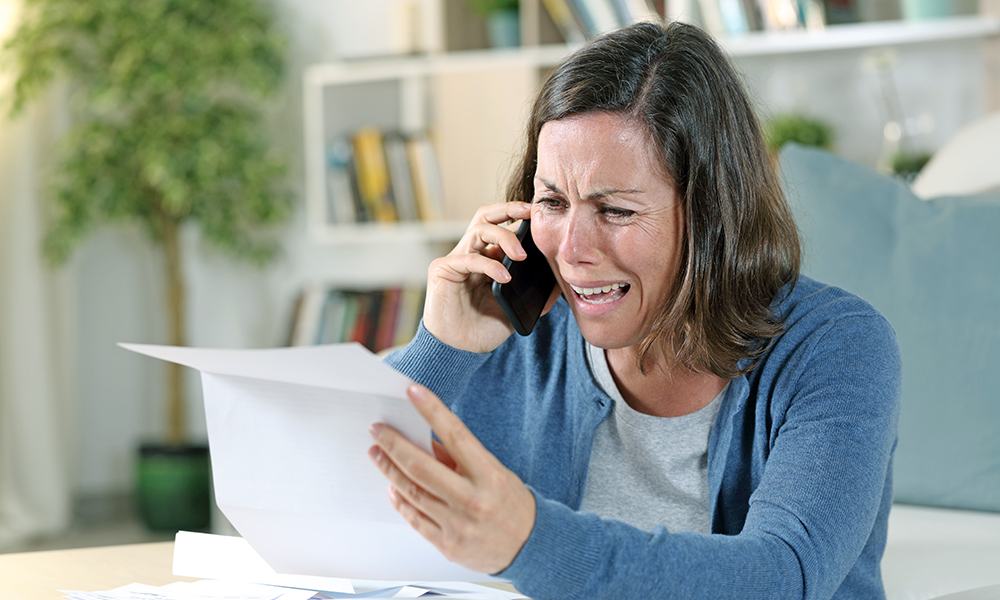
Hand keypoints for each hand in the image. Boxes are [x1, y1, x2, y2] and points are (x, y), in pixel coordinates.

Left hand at [368, 383, 535, 574]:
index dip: (432, 410)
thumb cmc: (511, 503)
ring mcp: (458, 525)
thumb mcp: (494, 472)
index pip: (456, 435)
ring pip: (412, 492)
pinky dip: (400, 500)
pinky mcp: (447, 545)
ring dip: (389, 469)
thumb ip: (459, 458)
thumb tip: (424, 439)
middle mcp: (472, 500)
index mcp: (489, 475)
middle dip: (394, 444)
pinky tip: (391, 486)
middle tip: (377, 429)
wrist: (530, 547)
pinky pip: (415, 518)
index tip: (413, 392)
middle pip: (422, 467)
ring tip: (376, 452)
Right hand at [422, 201, 531, 352]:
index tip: (542, 216)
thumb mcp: (516, 308)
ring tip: (521, 256)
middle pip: (486, 216)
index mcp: (486, 258)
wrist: (460, 351)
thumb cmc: (484, 328)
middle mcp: (471, 253)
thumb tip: (560, 283)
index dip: (519, 217)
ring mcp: (456, 259)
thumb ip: (534, 295)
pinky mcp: (443, 270)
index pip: (501, 226)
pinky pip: (469, 258)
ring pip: (479, 230)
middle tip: (531, 213)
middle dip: (508, 209)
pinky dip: (489, 265)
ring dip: (504, 237)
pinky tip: (505, 278)